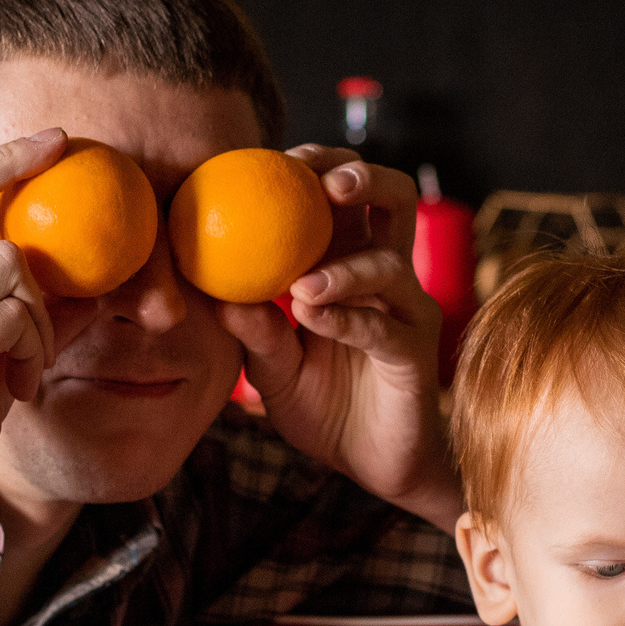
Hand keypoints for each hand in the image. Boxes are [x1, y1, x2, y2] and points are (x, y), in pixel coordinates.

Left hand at [220, 147, 462, 530]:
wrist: (372, 467)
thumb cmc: (324, 409)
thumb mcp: (273, 369)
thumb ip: (252, 331)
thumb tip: (210, 293)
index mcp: (352, 263)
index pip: (346, 195)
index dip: (320, 166)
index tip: (278, 158)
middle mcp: (386, 276)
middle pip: (395, 198)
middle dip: (360, 176)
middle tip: (321, 179)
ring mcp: (407, 311)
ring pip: (391, 262)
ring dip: (345, 265)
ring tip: (300, 284)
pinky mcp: (415, 351)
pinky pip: (384, 325)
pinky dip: (346, 317)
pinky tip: (314, 318)